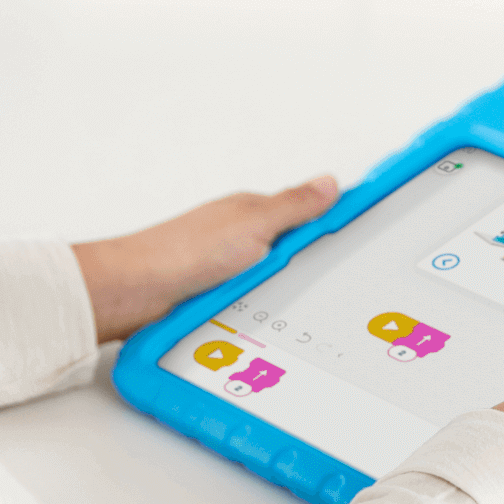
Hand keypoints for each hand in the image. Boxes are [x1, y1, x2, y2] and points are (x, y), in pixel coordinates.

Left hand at [72, 177, 337, 342]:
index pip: (308, 211)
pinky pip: (255, 303)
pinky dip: (265, 310)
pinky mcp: (217, 298)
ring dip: (288, 291)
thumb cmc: (180, 254)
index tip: (371, 225)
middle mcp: (241, 237)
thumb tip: (329, 182)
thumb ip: (294, 207)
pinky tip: (272, 321)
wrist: (132, 295)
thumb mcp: (253, 225)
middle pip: (297, 250)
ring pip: (277, 280)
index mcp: (253, 212)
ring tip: (306, 305)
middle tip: (342, 280)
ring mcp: (228, 269)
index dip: (338, 219)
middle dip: (317, 265)